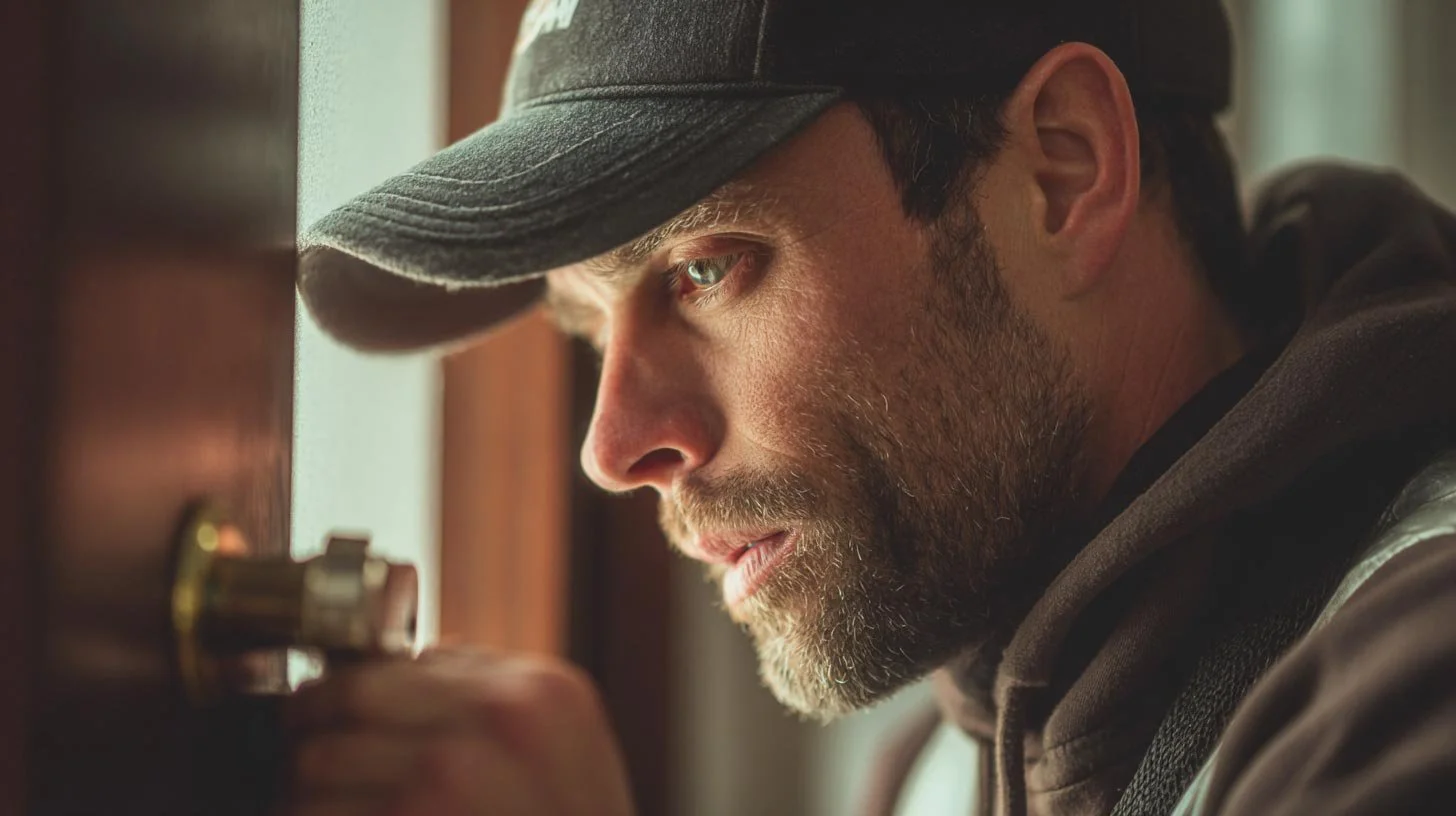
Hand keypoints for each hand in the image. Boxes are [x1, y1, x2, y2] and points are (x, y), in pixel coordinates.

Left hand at [282, 649, 635, 815]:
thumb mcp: (571, 760)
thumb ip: (507, 709)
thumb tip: (430, 661)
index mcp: (542, 694)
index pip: (414, 659)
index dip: (373, 692)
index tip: (351, 713)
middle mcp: (496, 722)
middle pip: (353, 693)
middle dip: (319, 726)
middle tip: (308, 748)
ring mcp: (444, 778)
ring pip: (315, 760)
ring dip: (309, 791)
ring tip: (334, 807)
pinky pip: (307, 815)